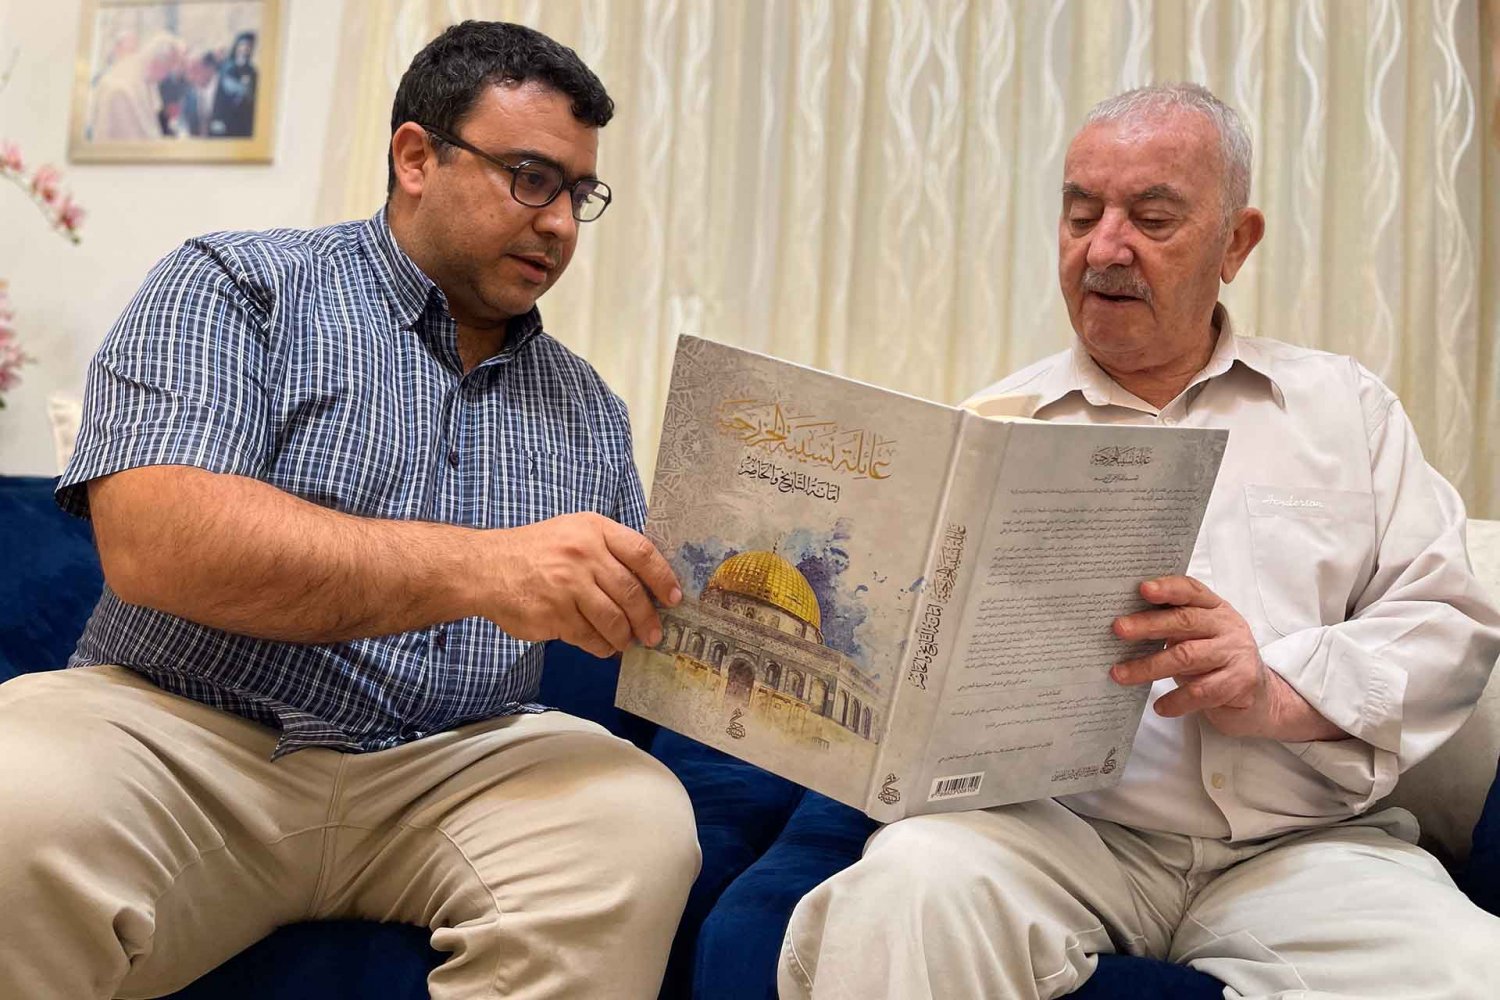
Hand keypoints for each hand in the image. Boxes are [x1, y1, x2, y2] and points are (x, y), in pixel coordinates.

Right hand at [478, 513, 681, 657]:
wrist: (486, 567)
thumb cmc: (535, 551)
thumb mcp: (574, 533)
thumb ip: (608, 550)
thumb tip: (647, 585)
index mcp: (593, 530)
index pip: (642, 552)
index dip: (663, 578)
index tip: (674, 598)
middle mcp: (583, 554)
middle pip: (631, 592)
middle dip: (647, 618)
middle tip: (654, 634)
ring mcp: (568, 585)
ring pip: (613, 619)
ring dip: (624, 636)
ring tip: (626, 642)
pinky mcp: (554, 613)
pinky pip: (588, 636)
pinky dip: (600, 646)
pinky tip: (602, 646)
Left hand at [1110, 576, 1343, 741]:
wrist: (1262, 698)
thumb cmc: (1215, 662)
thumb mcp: (1197, 638)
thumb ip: (1172, 628)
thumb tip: (1124, 626)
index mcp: (1215, 608)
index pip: (1191, 591)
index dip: (1168, 588)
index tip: (1142, 589)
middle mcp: (1228, 626)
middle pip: (1185, 620)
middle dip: (1148, 625)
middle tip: (1118, 629)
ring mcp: (1236, 654)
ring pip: (1188, 656)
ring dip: (1149, 666)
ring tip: (1120, 674)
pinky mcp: (1241, 683)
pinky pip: (1201, 691)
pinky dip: (1177, 700)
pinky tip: (1160, 706)